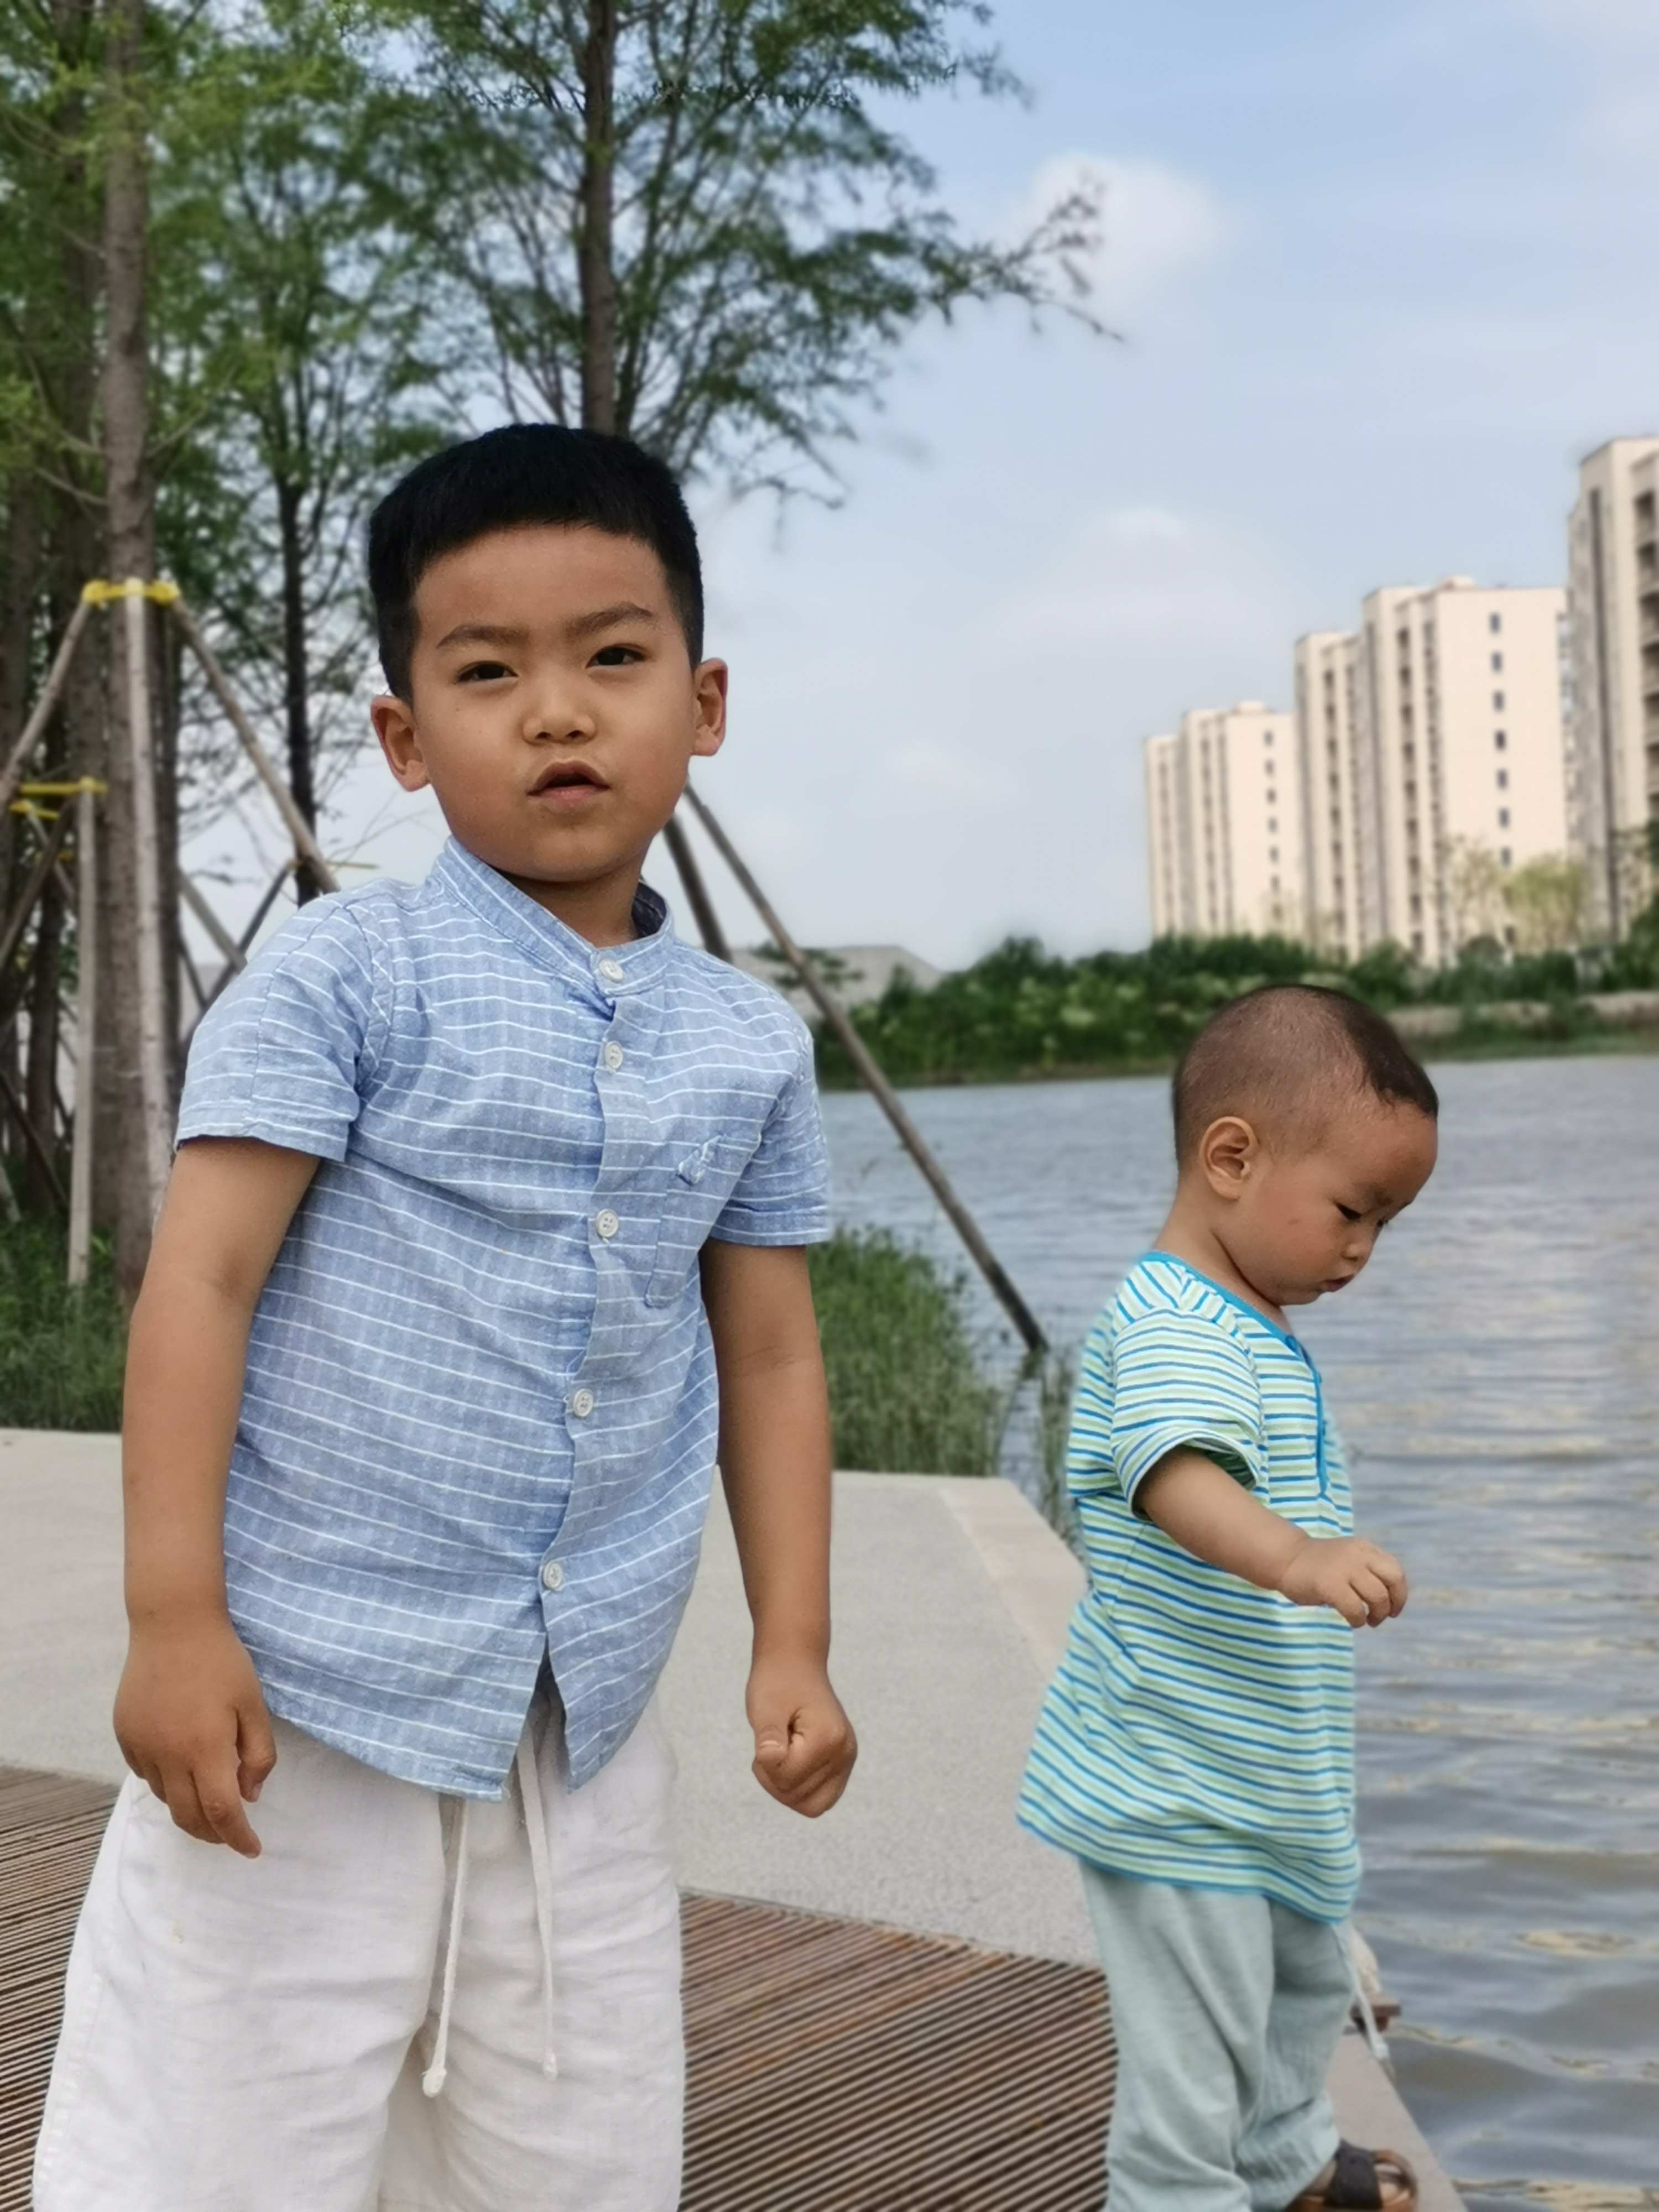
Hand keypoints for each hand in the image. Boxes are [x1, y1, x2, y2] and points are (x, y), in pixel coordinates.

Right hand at [113, 1611, 275, 1856]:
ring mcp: (141, 1747)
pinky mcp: (124, 1735)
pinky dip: (166, 1782)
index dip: (238, 1837)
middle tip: (231, 1833)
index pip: (222, 1812)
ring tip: (209, 1798)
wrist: (173, 1624)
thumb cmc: (222, 1662)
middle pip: (187, 1816)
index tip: (252, 1849)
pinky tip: (181, 1767)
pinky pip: (146, 1774)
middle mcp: (168, 1755)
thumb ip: (258, 1755)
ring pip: (165, 1797)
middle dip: (212, 1834)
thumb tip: (250, 1797)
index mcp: (205, 1749)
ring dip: (189, 1807)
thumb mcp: (253, 1705)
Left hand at [746, 1650, 856, 1817]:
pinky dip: (798, 1787)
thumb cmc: (778, 1683)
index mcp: (829, 1737)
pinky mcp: (842, 1765)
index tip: (766, 1738)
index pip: (787, 1781)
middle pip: (799, 1798)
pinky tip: (790, 1761)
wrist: (796, 1664)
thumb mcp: (766, 1708)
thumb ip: (768, 1737)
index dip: (765, 1766)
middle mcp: (845, 1753)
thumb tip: (769, 1759)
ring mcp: (847, 1760)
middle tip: (771, 1744)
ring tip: (782, 1751)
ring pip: (811, 1805)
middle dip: (774, 1778)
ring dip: (785, 1785)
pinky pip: (819, 1799)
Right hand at [1278, 1535, 1406, 1626]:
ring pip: (1377, 1596)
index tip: (1393, 1607)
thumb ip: (1367, 1570)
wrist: (1285, 1559)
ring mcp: (1344, 1568)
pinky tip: (1352, 1621)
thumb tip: (1388, 1600)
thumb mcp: (1348, 1559)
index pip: (1395, 1570)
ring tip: (1367, 1620)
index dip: (1399, 1593)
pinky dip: (1358, 1620)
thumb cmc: (1316, 1565)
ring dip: (1377, 1615)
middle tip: (1383, 1616)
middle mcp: (1358, 1555)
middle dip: (1394, 1603)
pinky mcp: (1329, 1584)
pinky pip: (1355, 1608)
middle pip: (1393, 1580)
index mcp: (1364, 1548)